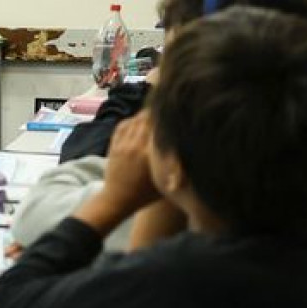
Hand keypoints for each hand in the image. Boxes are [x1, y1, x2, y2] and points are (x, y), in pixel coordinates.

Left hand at [76, 115, 163, 234]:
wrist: (117, 199)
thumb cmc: (146, 194)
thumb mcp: (164, 180)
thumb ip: (175, 164)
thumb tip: (192, 148)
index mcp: (148, 155)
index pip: (158, 127)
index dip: (166, 118)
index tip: (175, 112)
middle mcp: (135, 146)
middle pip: (146, 120)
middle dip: (156, 113)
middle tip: (166, 108)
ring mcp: (122, 145)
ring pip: (134, 121)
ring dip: (144, 115)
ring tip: (154, 112)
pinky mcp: (113, 145)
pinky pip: (123, 125)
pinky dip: (131, 120)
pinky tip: (138, 119)